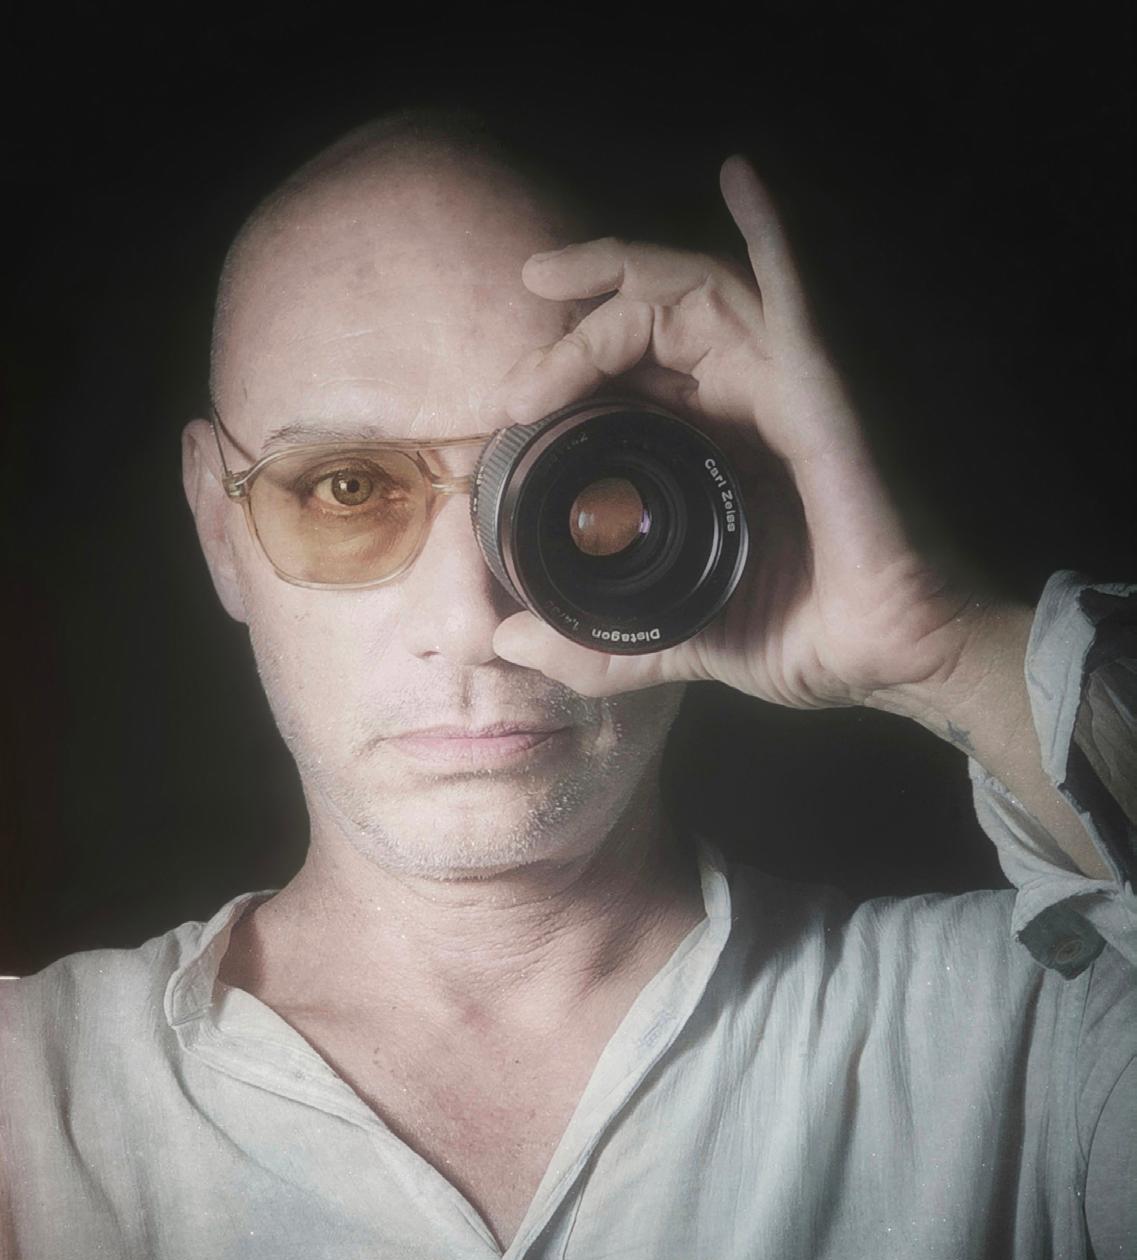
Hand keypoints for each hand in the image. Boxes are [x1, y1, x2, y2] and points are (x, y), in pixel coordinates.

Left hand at [489, 156, 990, 708]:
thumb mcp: (675, 638)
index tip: (509, 408)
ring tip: (546, 287)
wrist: (892, 656)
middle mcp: (749, 402)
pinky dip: (771, 232)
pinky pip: (794, 295)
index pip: (634, 371)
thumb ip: (598, 645)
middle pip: (651, 320)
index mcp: (714, 446)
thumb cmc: (808, 636)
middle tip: (514, 379)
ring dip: (616, 283)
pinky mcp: (825, 390)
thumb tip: (510, 642)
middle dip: (574, 325)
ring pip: (695, 293)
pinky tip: (741, 178)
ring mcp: (789, 385)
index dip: (568, 367)